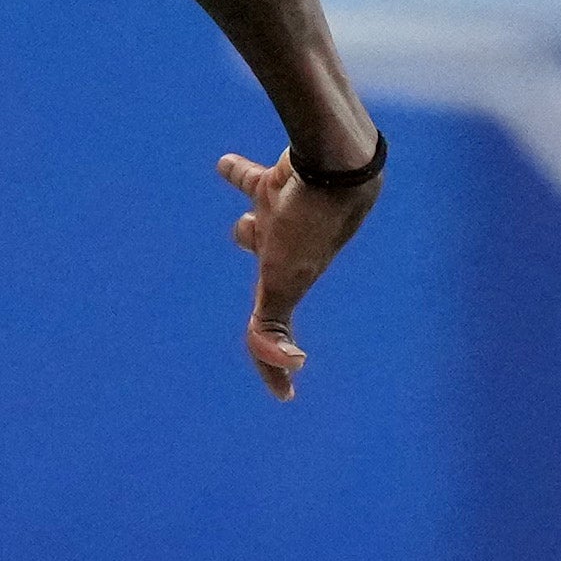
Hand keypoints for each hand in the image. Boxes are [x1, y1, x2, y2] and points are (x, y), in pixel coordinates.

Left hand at [219, 148, 376, 399]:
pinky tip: (223, 165)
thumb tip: (289, 362)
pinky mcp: (278, 182)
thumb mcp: (284, 279)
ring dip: (249, 230)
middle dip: (266, 292)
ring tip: (243, 227)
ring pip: (259, 228)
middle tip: (263, 308)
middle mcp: (288, 251)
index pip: (274, 331)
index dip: (274, 364)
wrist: (337, 165)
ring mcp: (284, 218)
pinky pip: (249, 178)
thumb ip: (273, 323)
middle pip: (269, 274)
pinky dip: (235, 173)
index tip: (284, 395)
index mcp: (288, 279)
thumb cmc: (311, 224)